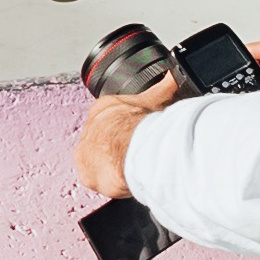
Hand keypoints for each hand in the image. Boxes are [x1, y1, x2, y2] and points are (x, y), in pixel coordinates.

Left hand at [73, 81, 164, 200]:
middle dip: (118, 148)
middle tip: (134, 154)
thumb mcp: (155, 100)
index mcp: (102, 109)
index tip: (135, 136)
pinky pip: (98, 181)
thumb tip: (174, 76)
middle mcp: (89, 129)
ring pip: (99, 161)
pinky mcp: (87, 175)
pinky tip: (124, 181)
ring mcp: (86, 153)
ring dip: (114, 165)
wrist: (136, 148)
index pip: (110, 119)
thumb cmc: (143, 124)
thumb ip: (163, 89)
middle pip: (103, 141)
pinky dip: (111, 183)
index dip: (125, 129)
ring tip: (131, 168)